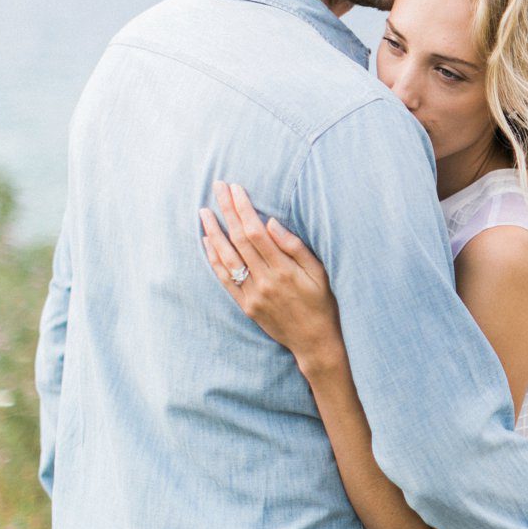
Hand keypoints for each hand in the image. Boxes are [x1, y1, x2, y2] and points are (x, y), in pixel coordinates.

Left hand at [200, 180, 342, 367]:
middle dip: (227, 211)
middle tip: (217, 187)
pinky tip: (208, 242)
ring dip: (213, 232)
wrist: (314, 341)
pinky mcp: (246, 305)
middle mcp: (264, 281)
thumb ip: (295, 247)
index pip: (256, 232)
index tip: (236, 189)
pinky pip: (225, 279)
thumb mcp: (319, 272)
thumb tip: (271, 223)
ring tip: (204, 211)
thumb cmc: (323, 303)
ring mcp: (252, 295)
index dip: (243, 209)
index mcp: (284, 270)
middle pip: (239, 240)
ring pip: (226, 258)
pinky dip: (214, 259)